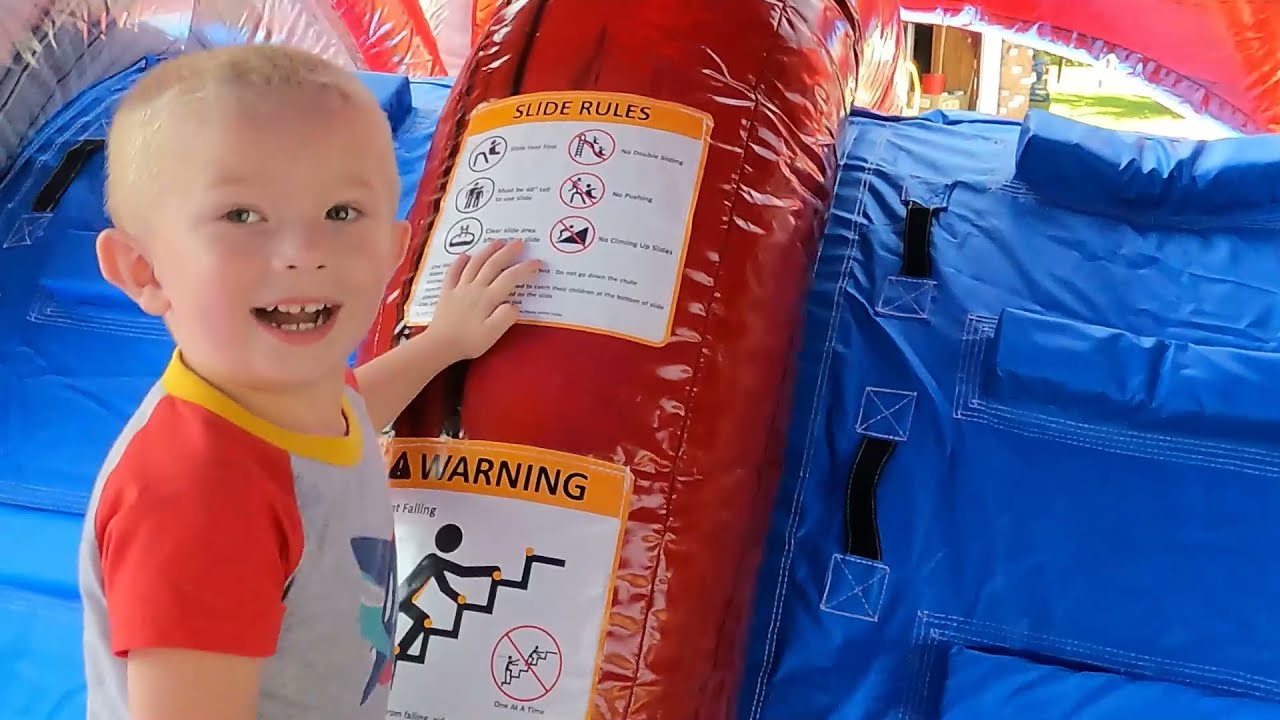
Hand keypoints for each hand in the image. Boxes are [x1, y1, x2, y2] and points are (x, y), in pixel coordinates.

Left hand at [429, 239, 540, 359]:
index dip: (526, 268)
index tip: (538, 263)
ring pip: (475, 263)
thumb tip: (514, 304)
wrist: (439, 345)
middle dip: (508, 252)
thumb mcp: (492, 334)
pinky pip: (453, 272)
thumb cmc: (468, 342)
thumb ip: (506, 317)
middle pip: (493, 264)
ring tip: (498, 241)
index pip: (511, 277)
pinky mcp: (447, 292)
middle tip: (520, 242)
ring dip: (488, 250)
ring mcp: (459, 288)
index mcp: (488, 298)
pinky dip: (459, 262)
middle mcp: (475, 288)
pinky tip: (464, 256)